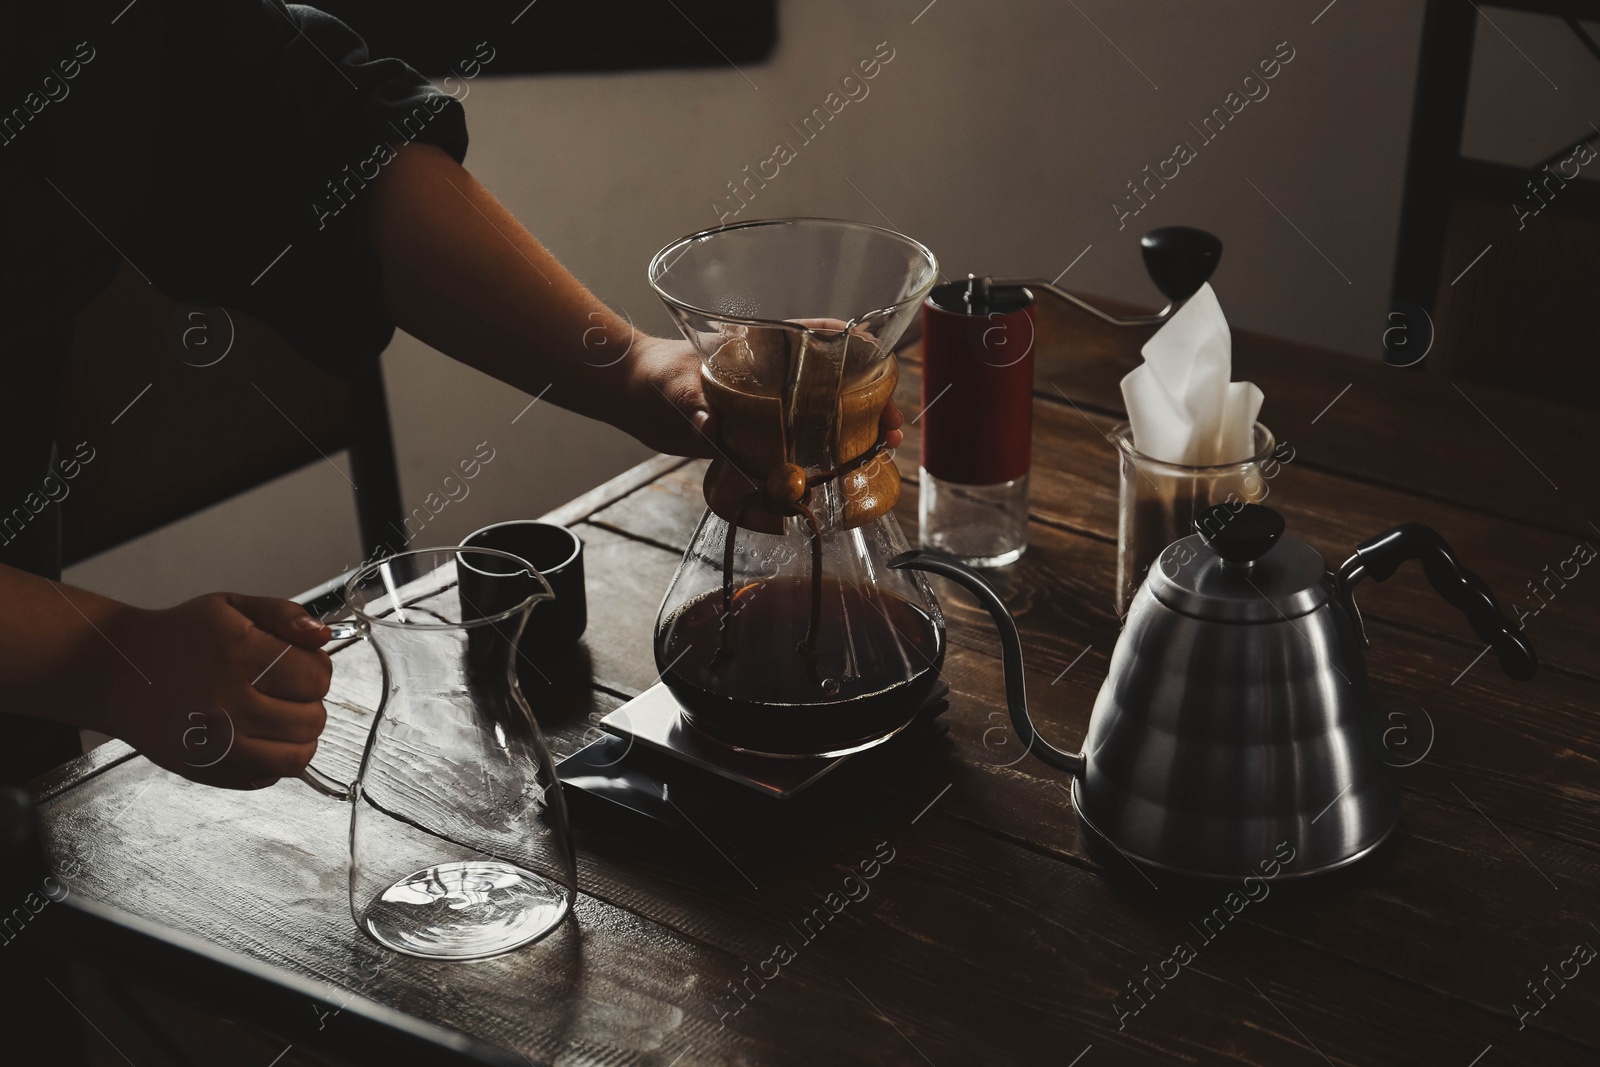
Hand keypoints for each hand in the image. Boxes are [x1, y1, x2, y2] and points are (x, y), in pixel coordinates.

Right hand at [96, 594, 333, 789]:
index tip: (299, 664)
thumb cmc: (178, 637)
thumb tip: (323, 635)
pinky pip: (268, 777)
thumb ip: (284, 615)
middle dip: (308, 702)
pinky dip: (273, 760)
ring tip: (277, 715)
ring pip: (298, 757)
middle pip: (312, 719)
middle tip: (284, 690)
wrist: (118, 672)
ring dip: (298, 735)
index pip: (317, 677)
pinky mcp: (207, 771)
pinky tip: (255, 735)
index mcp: (239, 657)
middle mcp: (228, 705)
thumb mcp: (232, 606)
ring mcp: (216, 745)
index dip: (317, 669)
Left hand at [619, 334, 904, 458]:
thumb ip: (693, 402)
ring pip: (824, 417)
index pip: (820, 338)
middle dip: (872, 402)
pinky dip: (822, 461)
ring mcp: (767, 406)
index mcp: (762, 348)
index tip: (883, 364)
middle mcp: (773, 376)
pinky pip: (797, 447)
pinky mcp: (755, 435)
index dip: (856, 350)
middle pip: (836, 384)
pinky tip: (843, 476)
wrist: (630, 395)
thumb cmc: (653, 373)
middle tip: (893, 430)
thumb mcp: (675, 385)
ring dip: (856, 433)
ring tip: (882, 452)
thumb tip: (709, 424)